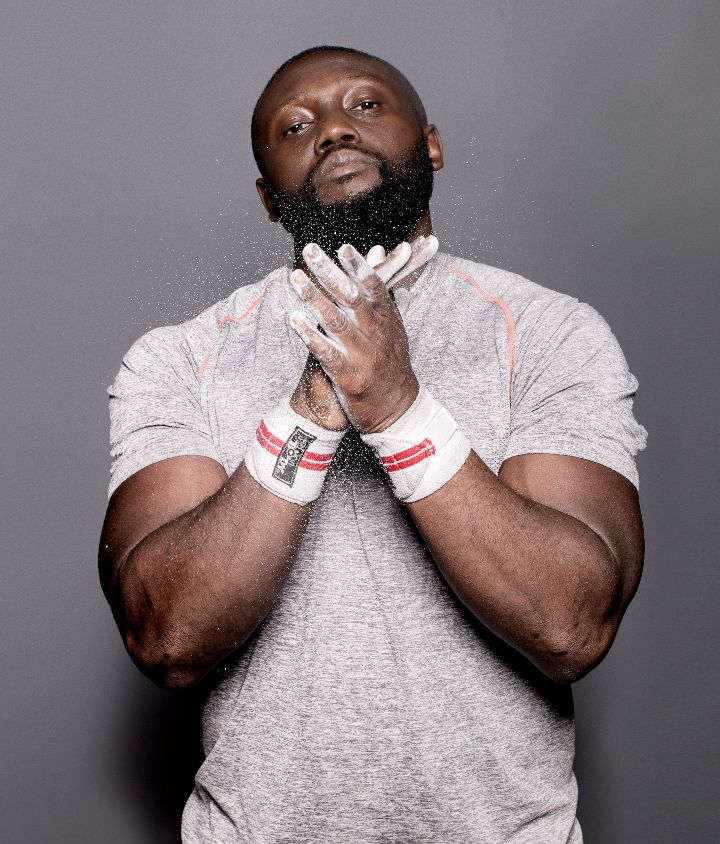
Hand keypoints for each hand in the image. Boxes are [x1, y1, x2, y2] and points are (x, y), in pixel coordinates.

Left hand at [287, 238, 436, 432]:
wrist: (397, 409)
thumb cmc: (390, 363)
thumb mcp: (392, 325)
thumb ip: (380, 288)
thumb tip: (379, 250)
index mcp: (387, 320)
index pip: (374, 287)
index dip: (358, 267)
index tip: (342, 247)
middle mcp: (376, 334)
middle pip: (352, 298)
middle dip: (330, 272)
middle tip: (310, 251)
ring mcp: (363, 355)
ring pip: (337, 321)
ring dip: (314, 298)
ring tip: (295, 279)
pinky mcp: (350, 376)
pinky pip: (327, 352)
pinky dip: (310, 335)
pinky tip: (293, 319)